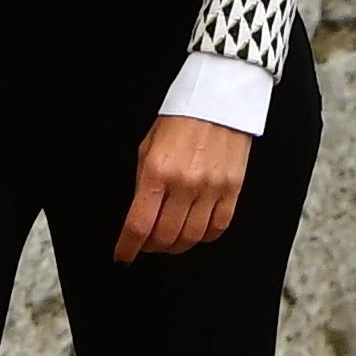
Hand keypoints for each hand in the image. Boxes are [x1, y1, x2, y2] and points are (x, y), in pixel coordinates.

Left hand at [119, 115, 253, 261]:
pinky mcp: (233, 189)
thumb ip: (143, 183)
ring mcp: (212, 188)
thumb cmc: (180, 118)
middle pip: (165, 237)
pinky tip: (195, 231)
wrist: (219, 98)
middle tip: (146, 244)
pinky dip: (204, 237)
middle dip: (150, 247)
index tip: (122, 257)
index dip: (127, 248)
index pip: (138, 225)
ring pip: (192, 237)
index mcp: (157, 171)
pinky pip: (218, 227)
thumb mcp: (148, 147)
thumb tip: (140, 215)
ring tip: (169, 239)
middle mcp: (185, 184)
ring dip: (176, 245)